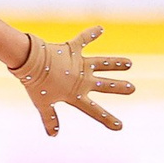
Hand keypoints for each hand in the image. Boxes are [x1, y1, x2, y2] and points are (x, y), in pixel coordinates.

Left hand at [10, 26, 133, 134]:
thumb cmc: (36, 85)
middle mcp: (82, 79)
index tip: (120, 126)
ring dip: (115, 63)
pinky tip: (101, 28)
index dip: (107, 119)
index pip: (94, 110)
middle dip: (119, 87)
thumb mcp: (42, 104)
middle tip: (132, 88)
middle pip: (105, 85)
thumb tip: (53, 134)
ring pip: (101, 63)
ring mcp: (79, 64)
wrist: (31, 63)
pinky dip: (91, 34)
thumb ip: (49, 118)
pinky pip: (83, 40)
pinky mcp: (72, 49)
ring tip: (129, 63)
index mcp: (75, 94)